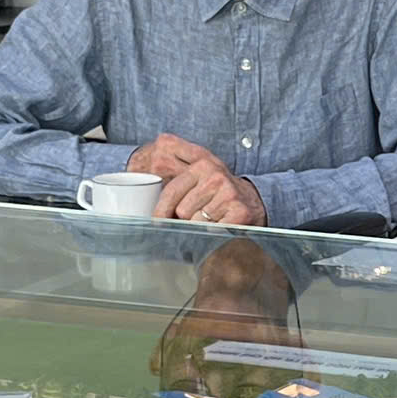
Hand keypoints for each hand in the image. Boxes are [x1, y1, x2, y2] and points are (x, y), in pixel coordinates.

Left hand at [128, 135, 265, 225]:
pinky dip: (214, 233)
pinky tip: (221, 225)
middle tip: (198, 216)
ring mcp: (229, 194)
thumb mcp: (199, 173)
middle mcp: (216, 176)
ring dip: (201, 226)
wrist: (253, 200)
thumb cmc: (219, 190)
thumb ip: (174, 170)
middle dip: (186, 218)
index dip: (161, 211)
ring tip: (212, 218)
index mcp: (202, 164)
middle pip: (182, 211)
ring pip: (196, 223)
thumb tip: (143, 186)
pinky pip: (213, 231)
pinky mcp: (240, 212)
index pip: (171, 192)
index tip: (157, 221)